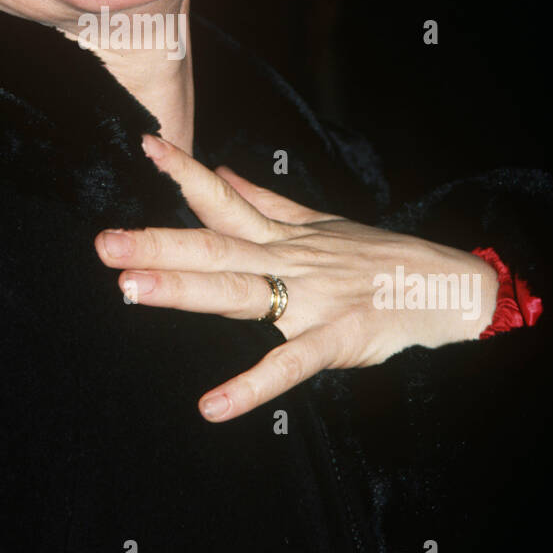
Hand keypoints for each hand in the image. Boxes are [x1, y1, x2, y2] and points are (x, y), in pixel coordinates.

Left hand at [94, 134, 497, 421]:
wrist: (447, 285)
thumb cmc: (379, 257)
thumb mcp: (319, 221)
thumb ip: (264, 201)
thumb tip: (220, 171)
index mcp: (280, 235)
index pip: (223, 199)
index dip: (184, 173)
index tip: (145, 145)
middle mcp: (287, 260)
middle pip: (213, 248)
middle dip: (158, 245)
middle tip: (105, 244)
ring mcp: (309, 298)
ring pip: (239, 293)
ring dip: (185, 292)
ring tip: (132, 291)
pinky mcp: (334, 338)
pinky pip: (288, 364)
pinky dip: (251, 387)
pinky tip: (211, 407)